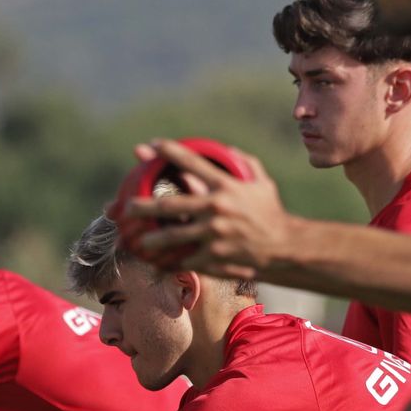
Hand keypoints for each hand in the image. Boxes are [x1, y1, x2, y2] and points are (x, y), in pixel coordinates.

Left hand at [125, 140, 294, 277]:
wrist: (283, 247)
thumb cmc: (270, 212)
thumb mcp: (262, 183)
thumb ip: (245, 163)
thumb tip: (227, 148)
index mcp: (225, 187)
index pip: (193, 164)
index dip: (170, 152)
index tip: (151, 145)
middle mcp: (216, 209)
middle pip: (170, 205)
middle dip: (144, 205)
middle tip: (127, 206)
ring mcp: (213, 234)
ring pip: (173, 237)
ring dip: (151, 239)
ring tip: (137, 241)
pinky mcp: (213, 256)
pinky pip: (185, 260)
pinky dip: (170, 263)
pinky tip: (156, 266)